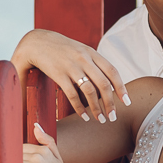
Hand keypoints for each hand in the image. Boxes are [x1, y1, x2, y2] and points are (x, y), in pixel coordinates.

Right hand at [12, 30, 129, 123]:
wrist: (36, 42)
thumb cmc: (59, 49)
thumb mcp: (79, 50)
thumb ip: (92, 63)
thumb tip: (106, 84)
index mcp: (91, 53)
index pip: (112, 71)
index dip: (121, 87)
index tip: (126, 102)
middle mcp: (84, 59)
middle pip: (104, 84)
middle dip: (111, 103)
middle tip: (113, 117)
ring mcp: (71, 67)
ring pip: (90, 91)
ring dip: (97, 108)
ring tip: (100, 119)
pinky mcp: (58, 74)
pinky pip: (72, 94)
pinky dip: (80, 108)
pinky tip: (84, 116)